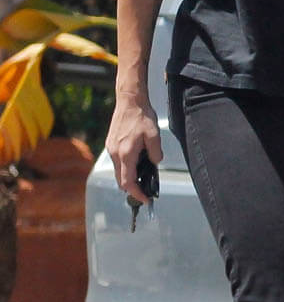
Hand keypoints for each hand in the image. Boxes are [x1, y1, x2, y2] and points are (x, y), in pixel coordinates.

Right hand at [106, 90, 162, 205]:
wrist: (130, 101)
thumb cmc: (142, 116)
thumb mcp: (154, 135)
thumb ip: (155, 152)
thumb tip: (156, 163)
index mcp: (126, 153)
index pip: (128, 182)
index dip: (137, 193)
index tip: (145, 199)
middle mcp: (115, 153)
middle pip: (121, 180)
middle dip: (132, 188)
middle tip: (145, 191)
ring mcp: (111, 149)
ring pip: (118, 171)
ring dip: (128, 177)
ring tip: (143, 176)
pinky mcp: (110, 144)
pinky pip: (117, 161)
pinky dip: (125, 167)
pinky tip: (136, 162)